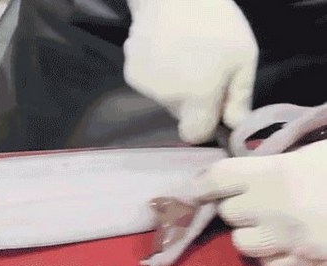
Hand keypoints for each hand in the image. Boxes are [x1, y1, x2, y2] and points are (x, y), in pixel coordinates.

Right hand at [123, 0, 258, 143]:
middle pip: (181, 115)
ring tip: (182, 56)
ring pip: (164, 99)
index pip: (195, 134)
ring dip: (174, 86)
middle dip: (192, 102)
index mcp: (198, 96)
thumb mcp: (243, 56)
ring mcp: (145, 87)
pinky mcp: (130, 73)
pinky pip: (149, 85)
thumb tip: (235, 126)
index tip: (213, 109)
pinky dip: (157, 74)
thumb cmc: (214, 22)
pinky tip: (164, 51)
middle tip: (202, 70)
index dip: (206, 126)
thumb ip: (240, 96)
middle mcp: (168, 98)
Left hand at [194, 140, 326, 265]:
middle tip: (256, 200)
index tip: (195, 189)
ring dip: (250, 234)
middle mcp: (275, 210)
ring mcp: (290, 241)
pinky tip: (287, 243)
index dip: (202, 184)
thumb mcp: (314, 152)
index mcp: (276, 174)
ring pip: (242, 243)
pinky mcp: (306, 263)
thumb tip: (240, 176)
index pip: (218, 179)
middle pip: (228, 212)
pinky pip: (269, 265)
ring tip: (271, 224)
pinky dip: (273, 255)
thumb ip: (275, 164)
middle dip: (236, 206)